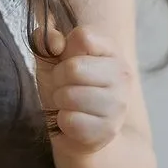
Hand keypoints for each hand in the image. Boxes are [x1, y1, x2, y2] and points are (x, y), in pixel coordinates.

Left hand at [33, 23, 132, 156]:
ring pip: (70, 96)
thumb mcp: (50, 57)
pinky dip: (63, 121)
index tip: (66, 60)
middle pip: (74, 68)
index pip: (83, 37)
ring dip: (60, 100)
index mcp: (111, 49)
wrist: (77, 128)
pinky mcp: (109, 130)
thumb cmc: (64, 85)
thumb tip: (54, 43)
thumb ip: (45, 40)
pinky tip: (73, 120)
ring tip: (68, 103)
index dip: (64, 50)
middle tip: (64, 86)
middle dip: (58, 78)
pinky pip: (70, 121)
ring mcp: (118, 104)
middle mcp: (122, 74)